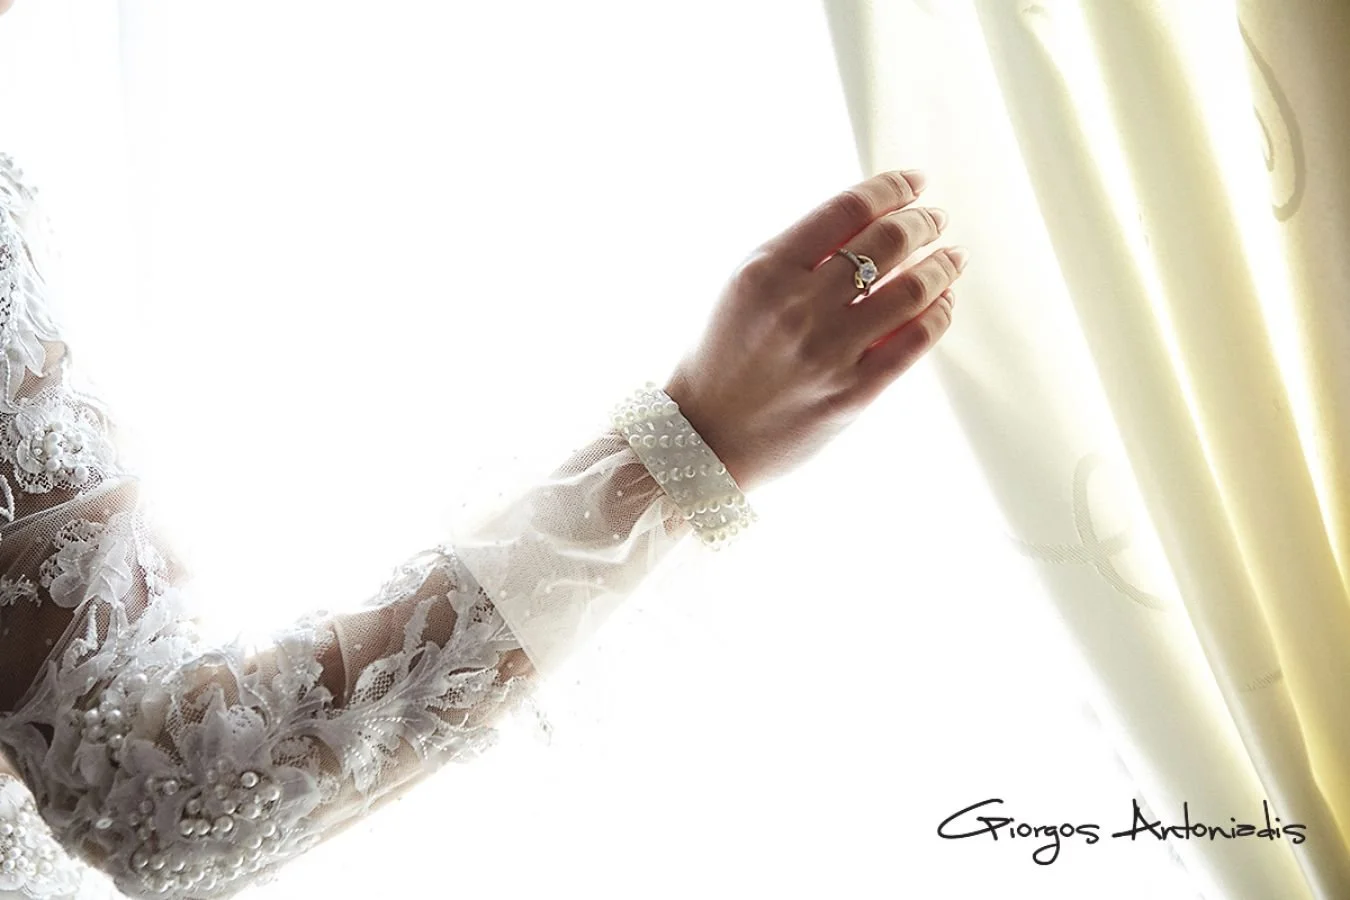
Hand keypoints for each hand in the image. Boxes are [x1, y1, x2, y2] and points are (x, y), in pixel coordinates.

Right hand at [664, 169, 967, 492]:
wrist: (705, 437)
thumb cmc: (723, 356)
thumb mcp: (744, 288)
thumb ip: (799, 253)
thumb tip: (872, 218)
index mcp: (765, 271)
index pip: (847, 209)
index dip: (892, 188)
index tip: (913, 183)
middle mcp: (797, 308)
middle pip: (887, 242)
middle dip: (923, 222)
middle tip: (935, 219)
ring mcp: (828, 352)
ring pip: (912, 290)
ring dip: (942, 265)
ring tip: (952, 257)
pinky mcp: (852, 393)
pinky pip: (915, 341)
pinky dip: (939, 313)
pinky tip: (944, 301)